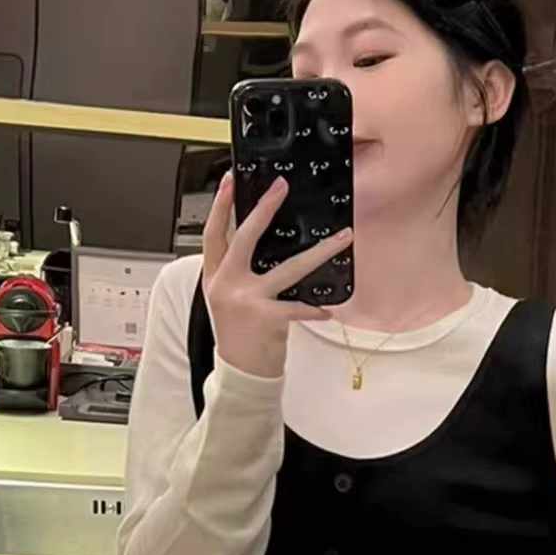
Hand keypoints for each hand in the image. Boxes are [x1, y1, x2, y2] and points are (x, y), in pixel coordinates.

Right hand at [201, 170, 353, 376]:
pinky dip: (314, 308)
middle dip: (264, 208)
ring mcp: (245, 299)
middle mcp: (226, 284)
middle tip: (281, 186)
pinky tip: (328, 310)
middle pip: (244, 237)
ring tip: (342, 237)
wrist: (239, 374)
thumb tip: (267, 246)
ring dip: (320, 251)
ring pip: (288, 267)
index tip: (229, 179)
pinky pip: (298, 306)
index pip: (213, 234)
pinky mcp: (265, 317)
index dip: (219, 205)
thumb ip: (239, 274)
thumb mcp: (228, 300)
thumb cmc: (239, 336)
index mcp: (215, 277)